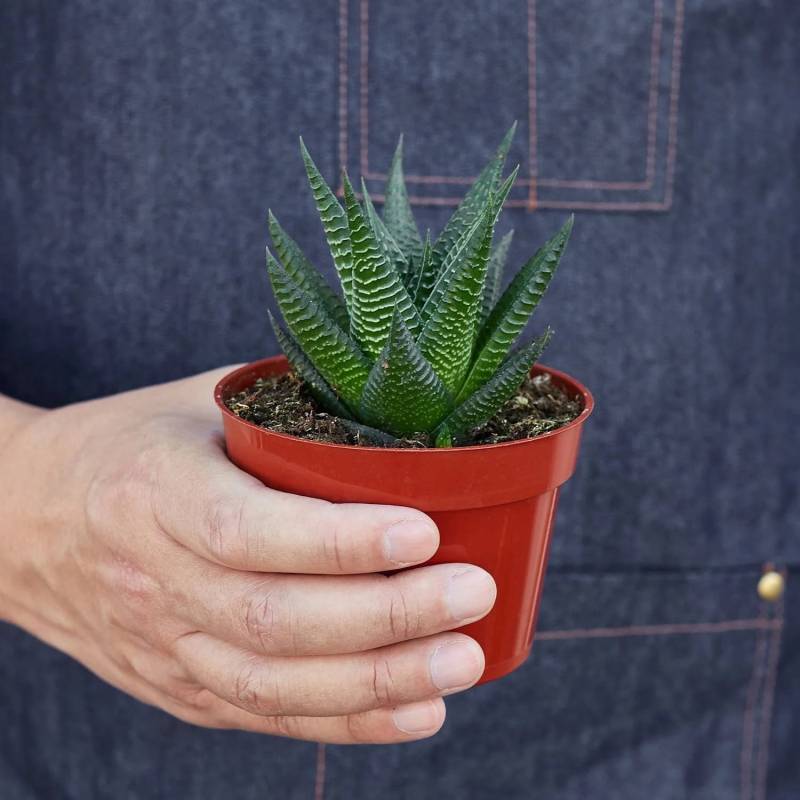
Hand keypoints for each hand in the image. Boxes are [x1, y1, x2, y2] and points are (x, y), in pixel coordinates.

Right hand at [0, 368, 495, 743]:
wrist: (24, 517)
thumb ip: (280, 409)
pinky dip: (346, 721)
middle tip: (471, 595)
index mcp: (154, 492)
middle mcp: (153, 578)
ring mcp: (163, 643)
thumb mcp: (193, 404)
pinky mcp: (178, 685)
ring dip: (378, 683)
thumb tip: (389, 405)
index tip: (423, 531)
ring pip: (273, 684)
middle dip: (385, 616)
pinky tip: (417, 711)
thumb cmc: (128, 445)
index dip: (337, 541)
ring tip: (462, 662)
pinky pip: (264, 716)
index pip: (247, 530)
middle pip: (272, 619)